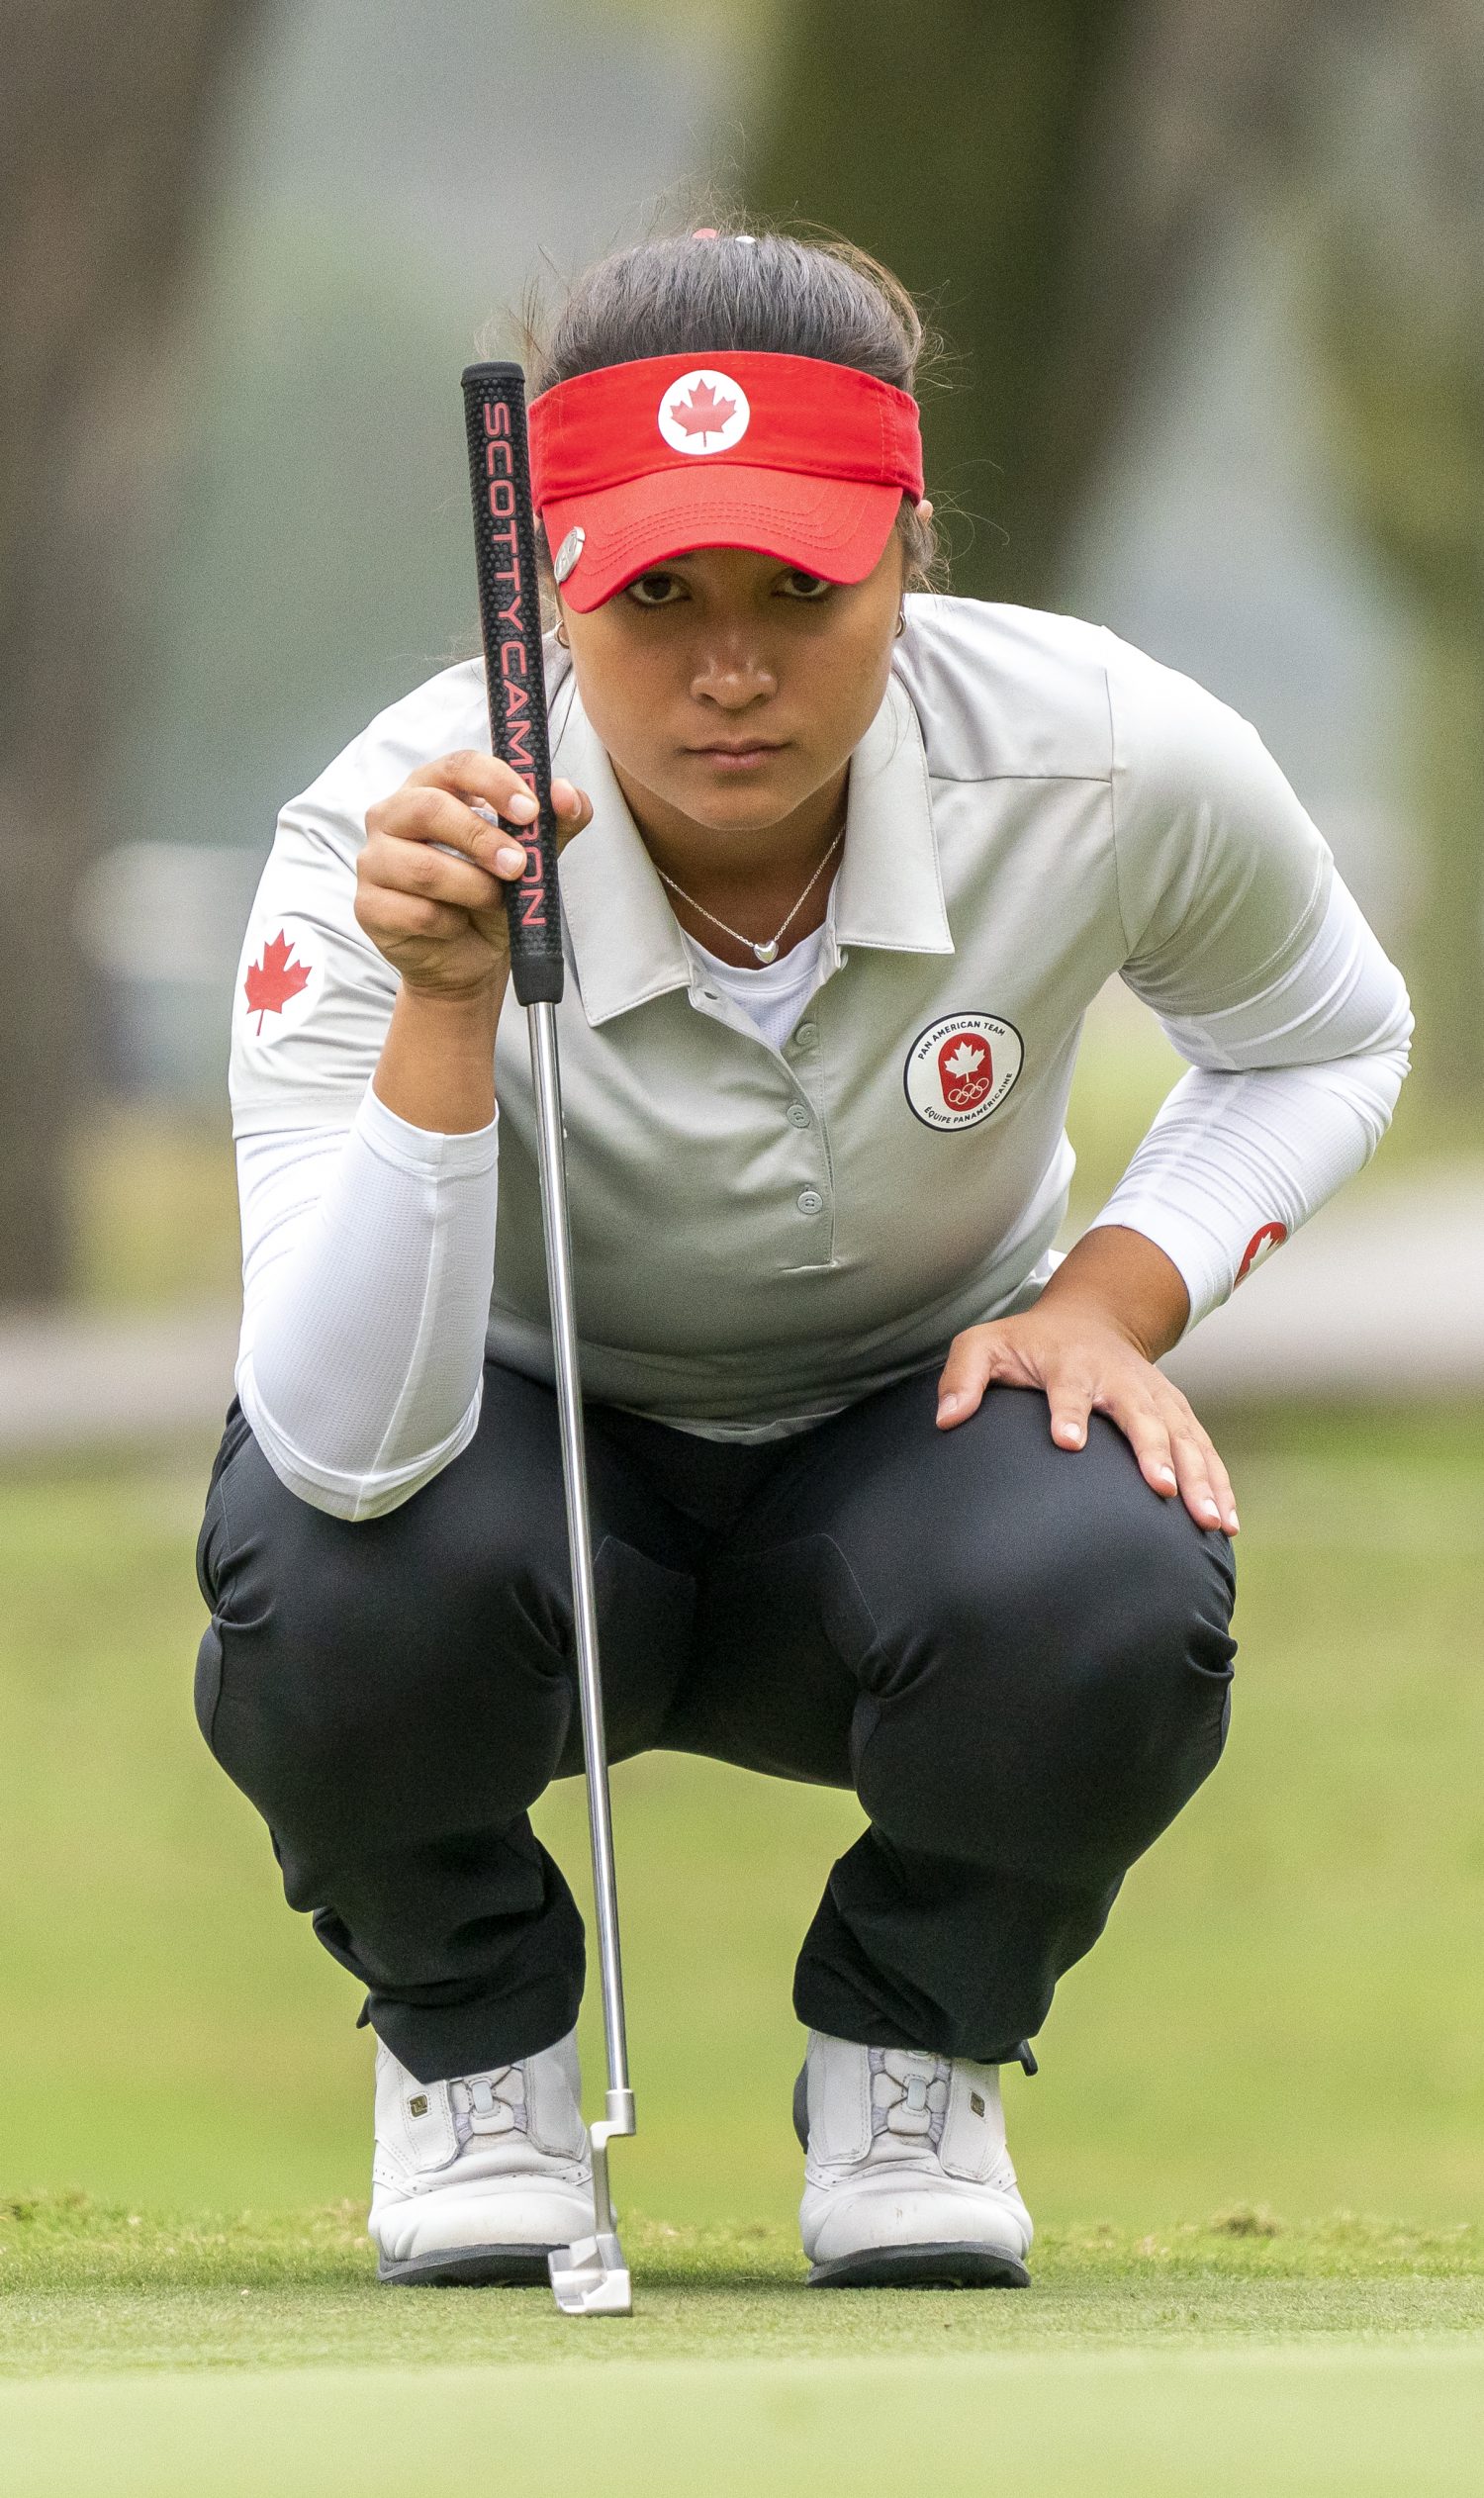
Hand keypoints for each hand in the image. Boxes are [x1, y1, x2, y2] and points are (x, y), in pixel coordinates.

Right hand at [358, 749, 591, 999]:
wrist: (468, 960)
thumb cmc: (490, 897)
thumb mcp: (530, 859)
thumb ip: (554, 824)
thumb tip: (568, 795)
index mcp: (430, 789)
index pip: (456, 765)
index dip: (494, 782)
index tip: (530, 811)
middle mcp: (392, 816)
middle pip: (430, 809)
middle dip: (483, 838)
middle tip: (519, 866)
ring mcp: (374, 861)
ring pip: (425, 868)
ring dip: (474, 888)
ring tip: (495, 901)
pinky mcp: (369, 906)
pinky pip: (417, 912)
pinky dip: (451, 923)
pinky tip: (457, 926)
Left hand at [935, 1303, 1238, 1534]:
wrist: (1092, 1317)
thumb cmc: (1029, 1342)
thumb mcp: (985, 1344)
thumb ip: (962, 1377)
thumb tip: (946, 1419)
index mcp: (1070, 1365)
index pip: (1069, 1388)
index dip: (1068, 1412)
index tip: (1067, 1442)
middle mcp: (1119, 1380)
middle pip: (1142, 1416)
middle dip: (1154, 1451)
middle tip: (1164, 1490)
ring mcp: (1154, 1396)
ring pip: (1183, 1437)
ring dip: (1200, 1477)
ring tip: (1210, 1521)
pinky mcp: (1176, 1412)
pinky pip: (1202, 1448)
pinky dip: (1218, 1482)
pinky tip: (1227, 1521)